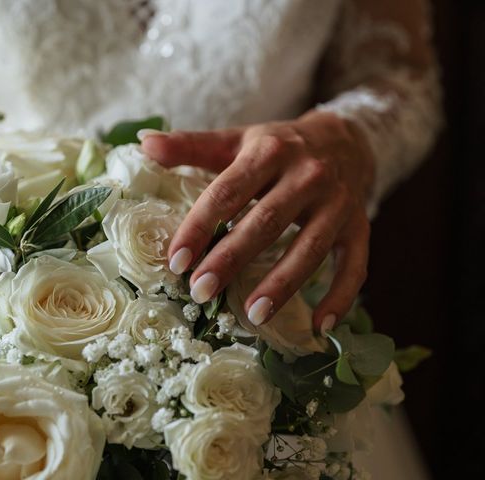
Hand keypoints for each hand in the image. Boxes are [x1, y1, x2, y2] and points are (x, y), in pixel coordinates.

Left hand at [140, 111, 374, 331]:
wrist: (345, 139)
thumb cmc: (278, 146)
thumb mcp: (236, 140)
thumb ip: (191, 145)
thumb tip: (144, 143)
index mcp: (269, 151)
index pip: (228, 192)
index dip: (199, 226)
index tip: (175, 261)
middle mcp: (308, 174)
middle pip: (267, 221)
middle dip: (232, 259)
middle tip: (200, 292)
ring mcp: (338, 203)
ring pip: (310, 248)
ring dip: (282, 284)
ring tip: (252, 315)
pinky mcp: (359, 226)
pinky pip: (355, 265)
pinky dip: (341, 296)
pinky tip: (320, 327)